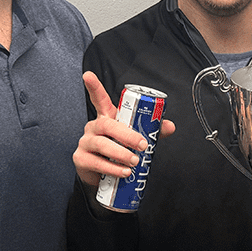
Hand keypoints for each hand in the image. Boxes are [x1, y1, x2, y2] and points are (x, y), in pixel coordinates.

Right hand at [73, 72, 174, 191]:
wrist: (102, 174)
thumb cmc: (118, 150)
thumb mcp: (134, 139)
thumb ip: (152, 131)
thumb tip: (170, 126)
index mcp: (106, 118)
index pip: (99, 99)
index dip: (94, 87)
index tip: (88, 76)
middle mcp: (94, 127)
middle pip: (107, 125)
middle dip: (126, 135)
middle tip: (142, 145)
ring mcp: (85, 142)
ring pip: (102, 144)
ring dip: (120, 154)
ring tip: (134, 162)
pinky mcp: (81, 158)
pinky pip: (96, 162)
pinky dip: (111, 168)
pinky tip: (123, 172)